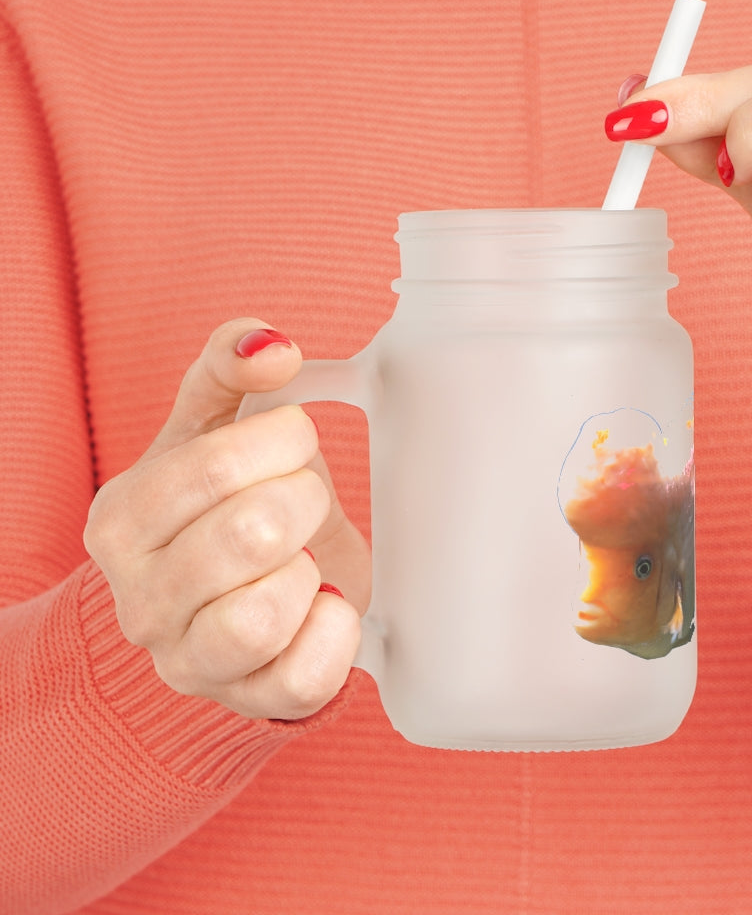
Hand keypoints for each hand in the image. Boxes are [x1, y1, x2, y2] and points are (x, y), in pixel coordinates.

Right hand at [84, 319, 369, 719]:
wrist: (231, 595)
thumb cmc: (223, 504)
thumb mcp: (213, 426)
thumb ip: (229, 367)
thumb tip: (271, 345)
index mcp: (122, 520)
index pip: (215, 467)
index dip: (282, 441)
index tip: (295, 441)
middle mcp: (140, 600)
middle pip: (251, 534)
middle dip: (304, 500)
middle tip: (304, 500)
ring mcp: (189, 661)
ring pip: (264, 615)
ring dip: (309, 570)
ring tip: (304, 557)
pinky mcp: (248, 700)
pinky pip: (303, 678)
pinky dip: (335, 631)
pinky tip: (324, 602)